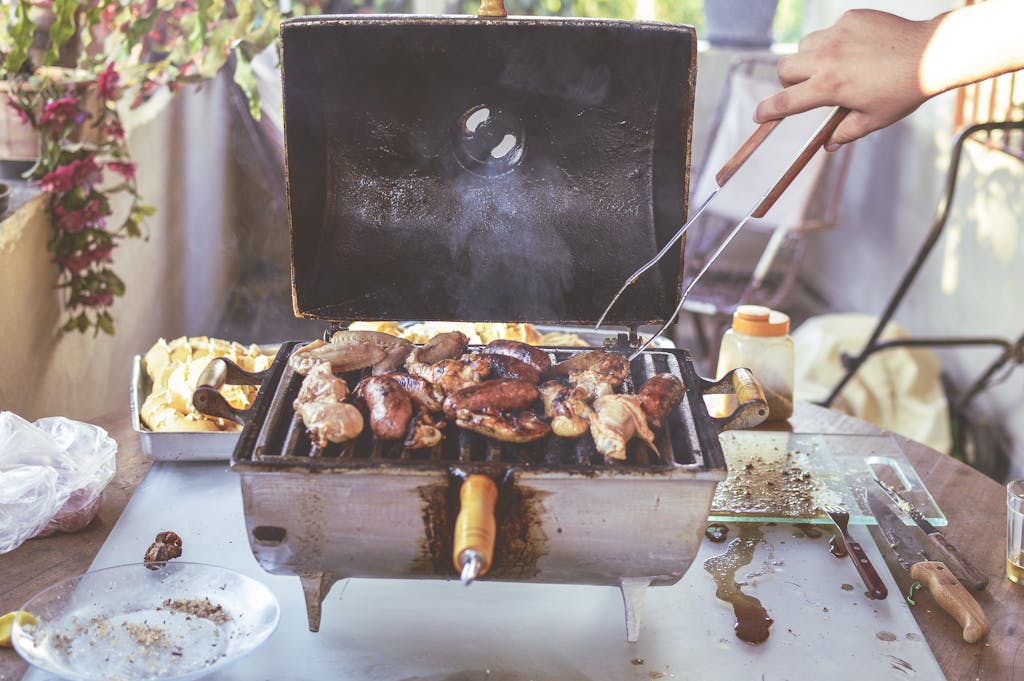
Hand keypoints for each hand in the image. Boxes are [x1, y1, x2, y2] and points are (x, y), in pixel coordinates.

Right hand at [754, 10, 940, 148]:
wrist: (932, 54)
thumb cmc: (904, 91)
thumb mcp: (874, 119)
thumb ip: (845, 132)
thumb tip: (828, 145)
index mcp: (830, 87)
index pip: (787, 101)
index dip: (768, 111)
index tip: (759, 115)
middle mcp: (828, 59)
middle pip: (785, 68)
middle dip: (788, 80)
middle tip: (805, 87)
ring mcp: (838, 35)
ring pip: (804, 46)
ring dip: (809, 59)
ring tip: (831, 66)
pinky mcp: (851, 18)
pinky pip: (829, 30)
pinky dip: (834, 41)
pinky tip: (856, 49)